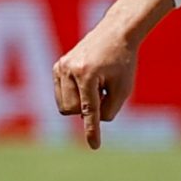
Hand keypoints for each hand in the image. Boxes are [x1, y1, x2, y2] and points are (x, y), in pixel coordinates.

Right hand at [52, 18, 140, 149]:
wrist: (114, 34)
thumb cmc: (122, 62)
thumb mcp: (123, 88)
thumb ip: (109, 110)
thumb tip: (89, 121)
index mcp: (87, 73)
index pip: (89, 109)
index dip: (92, 129)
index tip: (94, 146)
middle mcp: (69, 69)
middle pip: (74, 110)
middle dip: (89, 109)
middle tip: (105, 92)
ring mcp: (59, 68)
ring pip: (65, 106)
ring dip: (81, 103)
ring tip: (96, 84)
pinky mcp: (56, 68)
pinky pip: (62, 96)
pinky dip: (75, 96)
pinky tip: (86, 82)